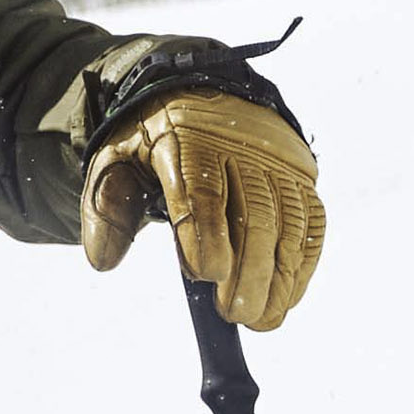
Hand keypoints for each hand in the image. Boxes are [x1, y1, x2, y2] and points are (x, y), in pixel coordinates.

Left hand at [81, 91, 323, 331]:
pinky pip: (310, 224)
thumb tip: (103, 261)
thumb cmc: (157, 139)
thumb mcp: (118, 158)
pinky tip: (286, 297)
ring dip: (279, 278)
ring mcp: (278, 164)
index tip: (205, 276)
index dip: (206, 236)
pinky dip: (302, 265)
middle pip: (253, 215)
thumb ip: (108, 208)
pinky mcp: (302, 178)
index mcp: (186, 142)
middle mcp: (241, 150)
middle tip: (234, 314)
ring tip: (262, 319)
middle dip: (247, 272)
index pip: (201, 191)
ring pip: (288, 224)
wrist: (205, 94)